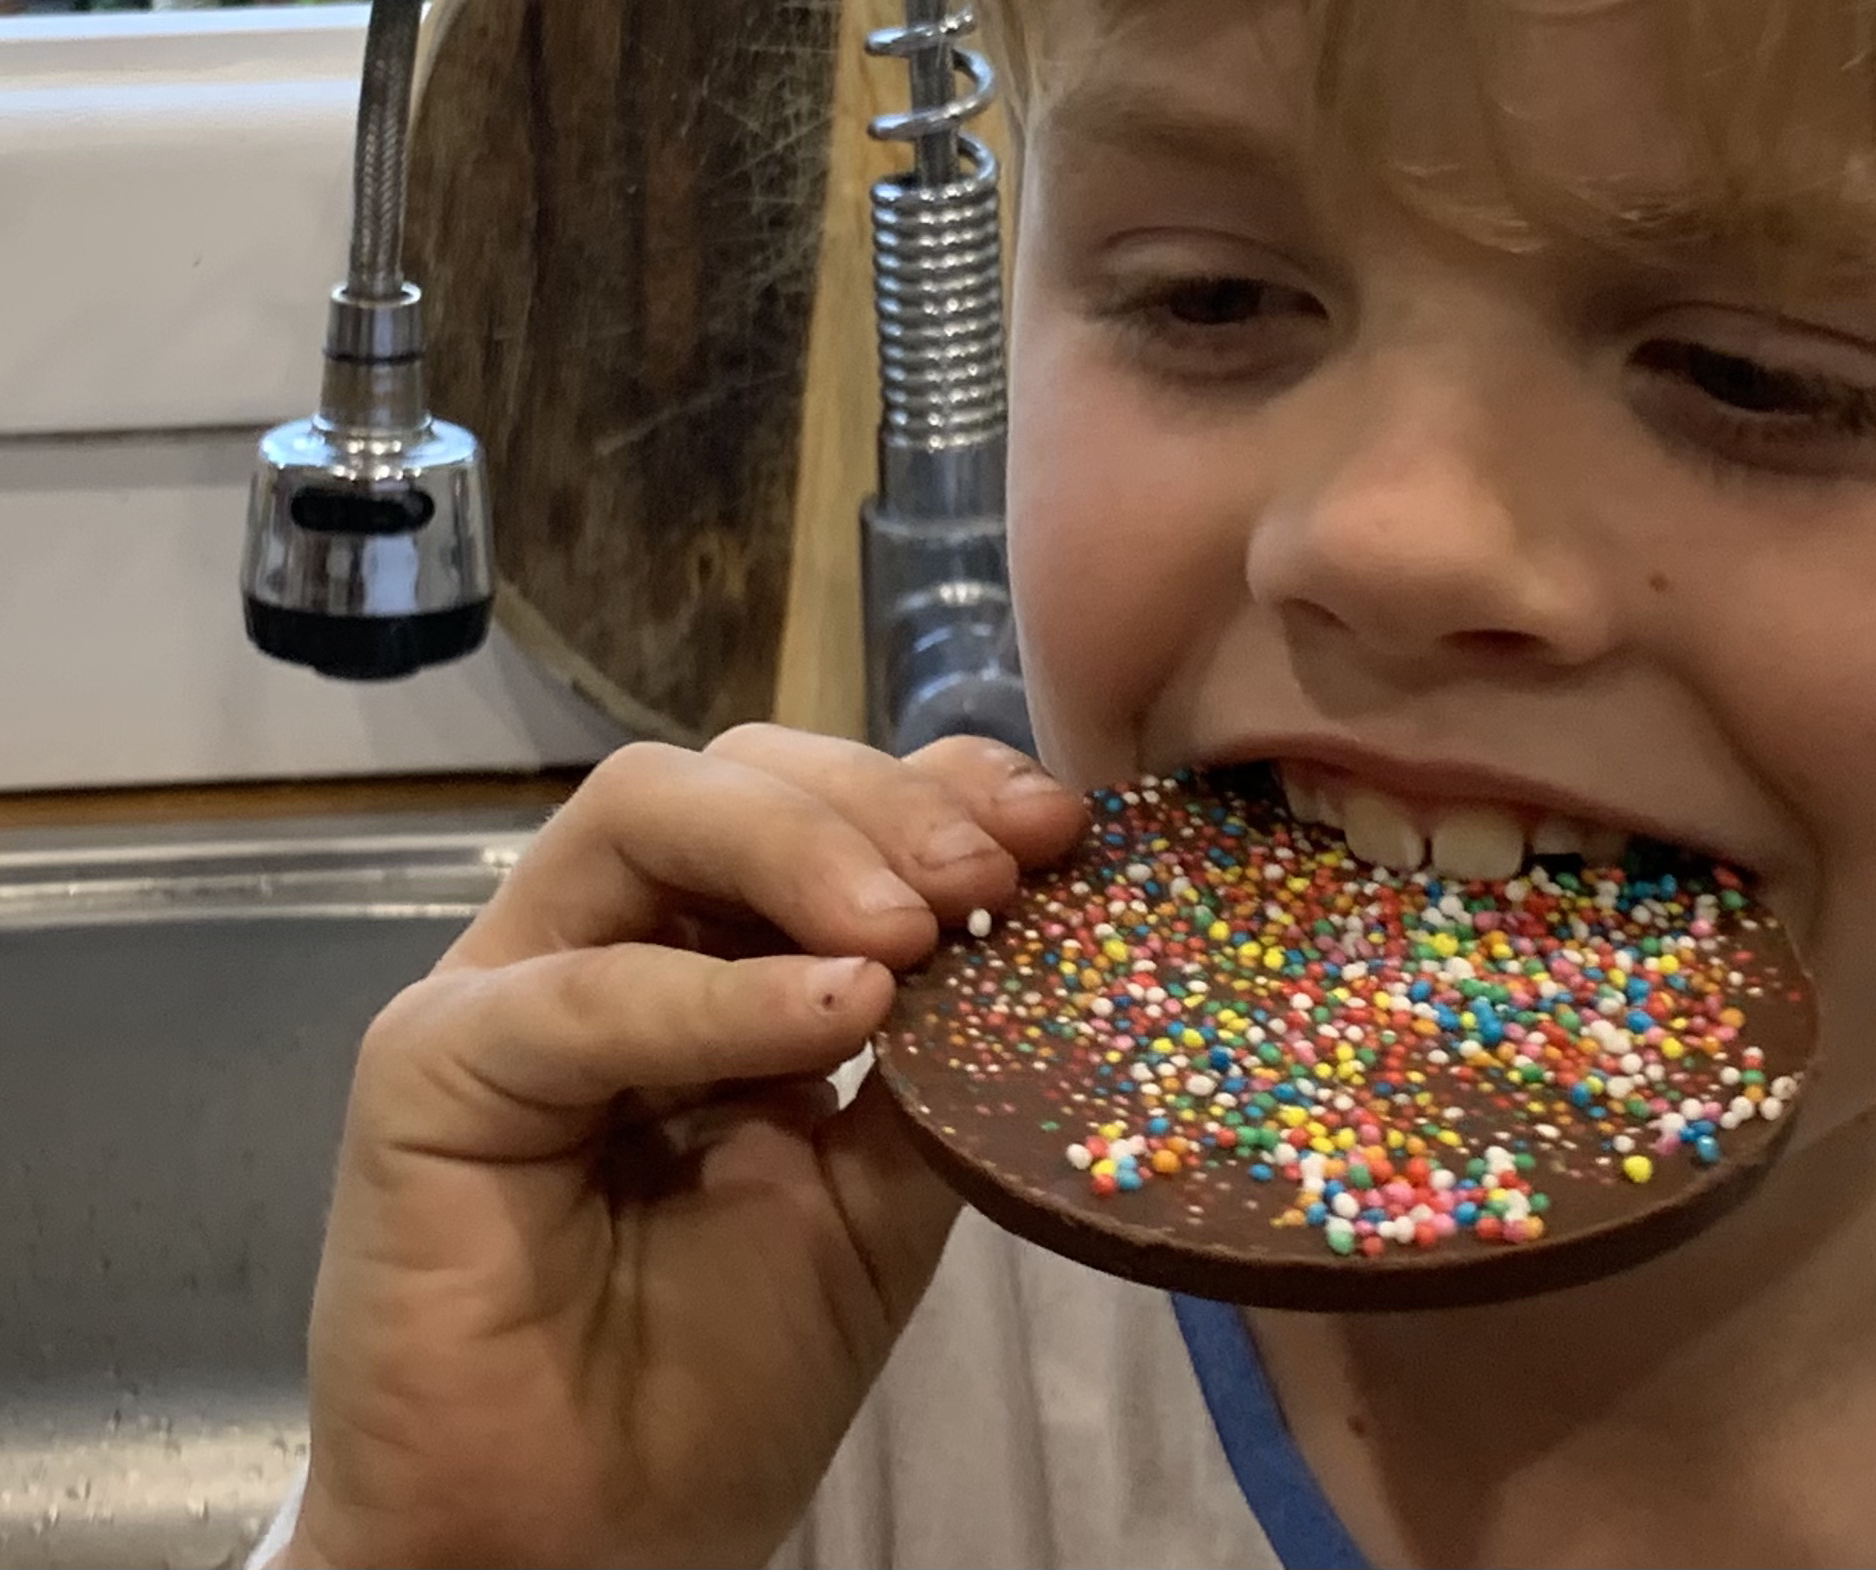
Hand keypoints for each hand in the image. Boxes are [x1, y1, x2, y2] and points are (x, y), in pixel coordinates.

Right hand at [285, 727, 1086, 1569]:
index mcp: (717, 946)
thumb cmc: (722, 1381)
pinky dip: (717, 994)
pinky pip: (579, 991)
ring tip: (912, 936)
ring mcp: (512, 983)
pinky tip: (837, 1014)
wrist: (585, 1556)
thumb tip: (1032, 923)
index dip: (941, 784)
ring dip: (802, 846)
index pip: (825, 795)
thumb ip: (944, 1050)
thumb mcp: (885, 1189)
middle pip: (741, 768)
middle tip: (992, 884)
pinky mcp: (430, 1067)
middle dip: (885, 803)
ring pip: (647, 808)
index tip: (1059, 829)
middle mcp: (611, 934)